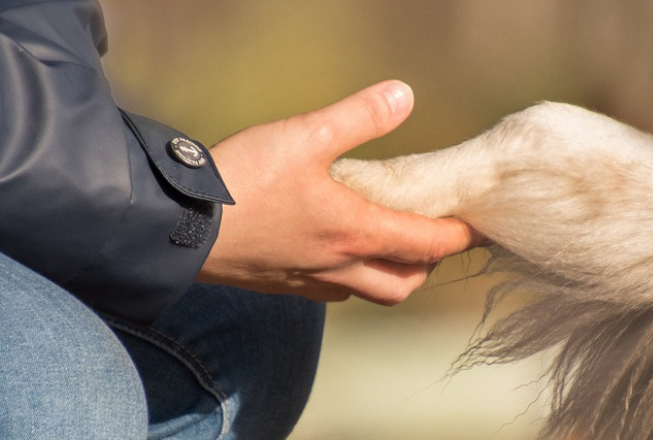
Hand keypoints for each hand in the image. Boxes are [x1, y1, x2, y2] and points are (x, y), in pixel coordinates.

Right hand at [199, 80, 478, 304]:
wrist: (177, 226)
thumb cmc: (242, 183)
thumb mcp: (304, 136)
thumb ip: (358, 116)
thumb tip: (403, 96)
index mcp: (356, 232)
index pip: (427, 245)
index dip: (457, 236)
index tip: (476, 226)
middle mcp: (339, 267)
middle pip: (402, 283)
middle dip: (425, 265)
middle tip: (433, 237)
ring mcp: (307, 281)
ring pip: (366, 291)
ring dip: (387, 274)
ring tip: (388, 243)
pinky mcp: (278, 284)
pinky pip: (329, 290)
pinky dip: (347, 275)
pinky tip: (333, 248)